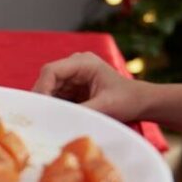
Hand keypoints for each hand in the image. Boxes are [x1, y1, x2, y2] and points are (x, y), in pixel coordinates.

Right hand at [32, 52, 147, 122]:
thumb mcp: (105, 107)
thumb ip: (80, 111)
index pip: (51, 71)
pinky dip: (54, 106)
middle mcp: (75, 65)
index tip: (41, 107)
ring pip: (49, 88)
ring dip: (48, 102)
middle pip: (47, 79)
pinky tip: (55, 116)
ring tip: (47, 118)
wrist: (141, 102)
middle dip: (43, 97)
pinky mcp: (72, 86)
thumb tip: (57, 119)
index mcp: (83, 62)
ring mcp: (73, 75)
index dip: (42, 88)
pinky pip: (56, 95)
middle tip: (40, 116)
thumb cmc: (127, 101)